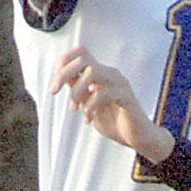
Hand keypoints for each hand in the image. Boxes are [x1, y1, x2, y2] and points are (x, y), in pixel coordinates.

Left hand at [51, 45, 174, 163]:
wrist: (137, 138)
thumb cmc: (114, 121)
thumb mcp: (88, 105)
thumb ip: (78, 90)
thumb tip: (61, 77)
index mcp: (102, 74)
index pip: (81, 52)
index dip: (64, 61)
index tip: (55, 81)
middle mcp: (111, 74)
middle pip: (83, 59)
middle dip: (63, 74)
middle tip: (53, 91)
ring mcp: (120, 83)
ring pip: (92, 72)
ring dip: (77, 91)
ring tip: (75, 108)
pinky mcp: (126, 97)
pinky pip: (103, 93)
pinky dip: (90, 106)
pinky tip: (88, 118)